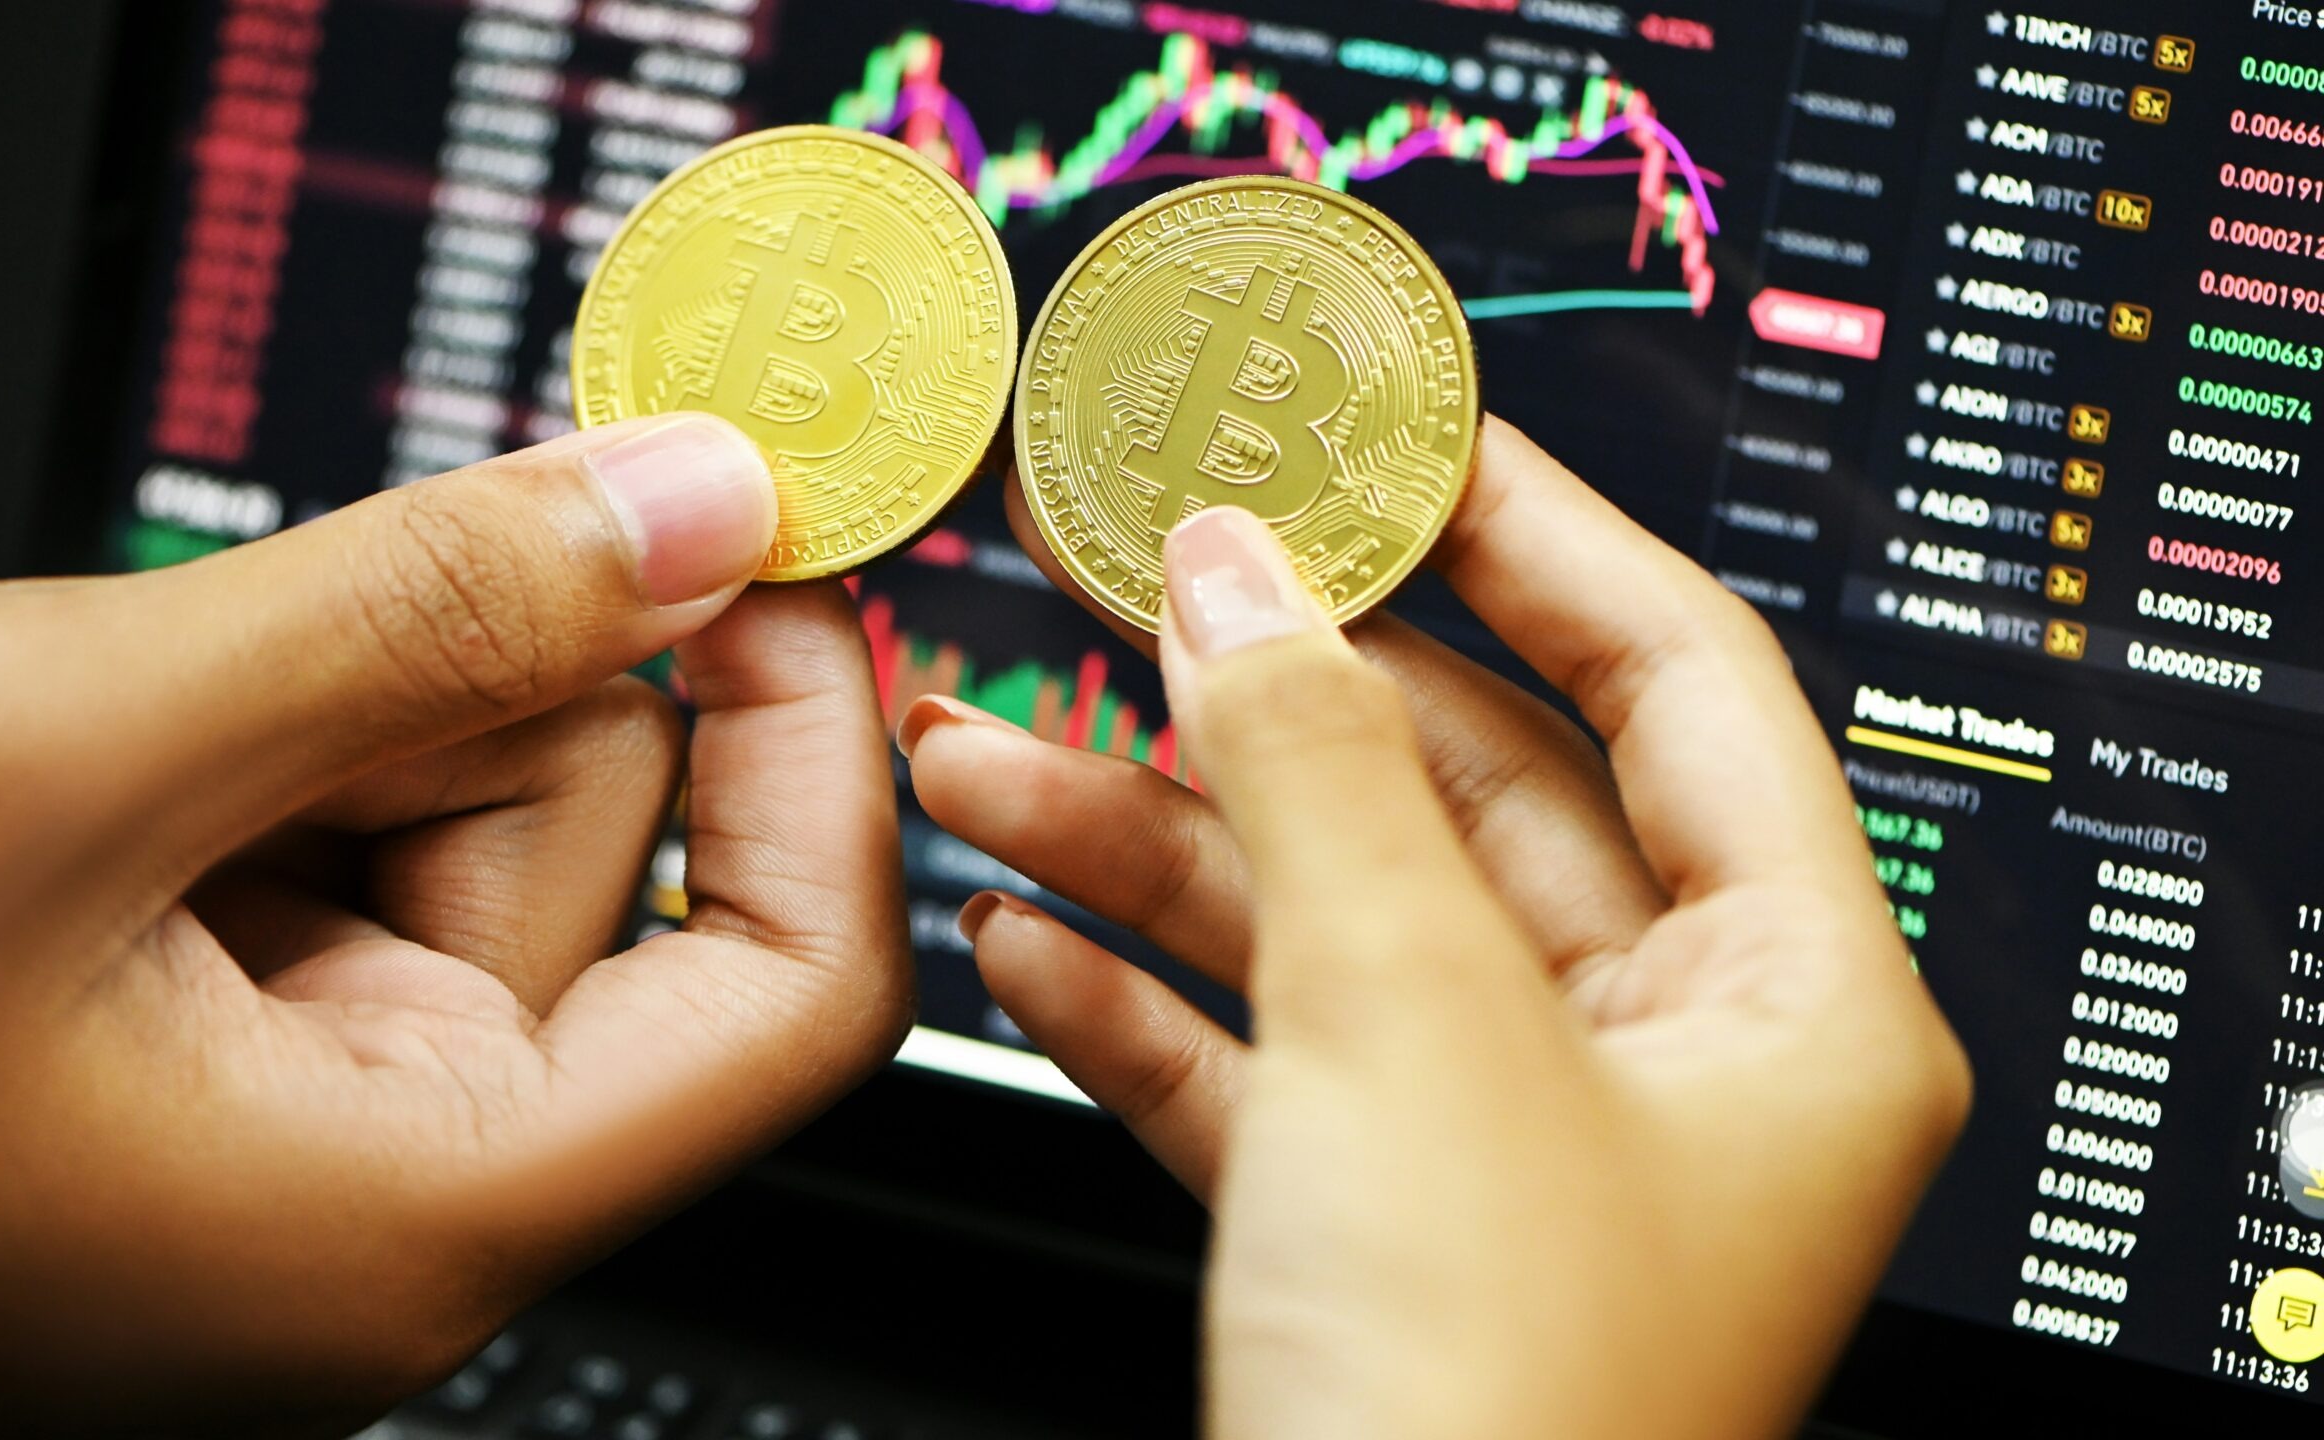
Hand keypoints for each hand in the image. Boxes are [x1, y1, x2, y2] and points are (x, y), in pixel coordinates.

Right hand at [0, 417, 909, 1435]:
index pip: (792, 993)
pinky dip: (243, 748)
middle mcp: (371, 1195)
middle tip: (267, 644)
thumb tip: (707, 509)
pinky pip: (316, 840)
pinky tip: (74, 761)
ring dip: (323, 709)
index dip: (817, 759)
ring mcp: (270, 1123)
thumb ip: (435, 614)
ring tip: (98, 730)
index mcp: (411, 1213)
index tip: (767, 560)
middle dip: (460, 698)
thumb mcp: (70, 746)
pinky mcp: (179, 1044)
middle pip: (602, 868)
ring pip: (450, 827)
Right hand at [904, 419, 1969, 1439]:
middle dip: (1269, 694)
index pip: (1677, 677)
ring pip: (1327, 930)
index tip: (1393, 432)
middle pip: (1463, 797)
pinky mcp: (1378, 1244)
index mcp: (1789, 1003)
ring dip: (1150, 841)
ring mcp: (1510, 1158)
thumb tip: (1240, 575)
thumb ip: (1314, 768)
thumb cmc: (1498, 1422)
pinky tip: (1015, 931)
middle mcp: (1665, 1071)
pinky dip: (1136, 999)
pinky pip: (1256, 1068)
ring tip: (985, 752)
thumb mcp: (1407, 1025)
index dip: (1528, 530)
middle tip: (1133, 574)